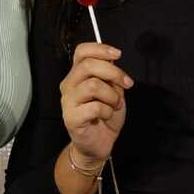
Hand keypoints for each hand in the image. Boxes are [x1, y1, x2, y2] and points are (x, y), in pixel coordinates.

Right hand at [60, 43, 132, 162]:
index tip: (118, 54)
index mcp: (77, 75)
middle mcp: (69, 85)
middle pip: (88, 65)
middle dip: (113, 72)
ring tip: (115, 105)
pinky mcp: (71, 118)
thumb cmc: (104, 115)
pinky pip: (95, 107)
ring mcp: (67, 102)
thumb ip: (110, 75)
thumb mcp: (112, 90)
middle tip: (126, 85)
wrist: (98, 144)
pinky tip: (106, 116)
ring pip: (93, 85)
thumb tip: (113, 59)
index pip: (81, 52)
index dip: (100, 49)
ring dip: (112, 95)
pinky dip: (107, 111)